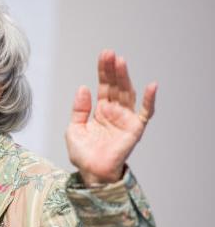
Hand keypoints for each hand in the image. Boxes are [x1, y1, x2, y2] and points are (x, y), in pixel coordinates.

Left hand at [65, 50, 155, 185]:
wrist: (91, 173)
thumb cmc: (83, 154)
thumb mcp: (74, 129)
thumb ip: (79, 109)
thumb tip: (83, 88)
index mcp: (101, 110)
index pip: (104, 86)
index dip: (103, 71)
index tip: (104, 55)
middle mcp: (115, 112)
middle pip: (116, 86)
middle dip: (113, 70)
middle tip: (110, 53)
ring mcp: (125, 119)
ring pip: (127, 94)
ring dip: (125, 78)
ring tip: (121, 62)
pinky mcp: (134, 129)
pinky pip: (145, 113)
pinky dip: (149, 100)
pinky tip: (151, 86)